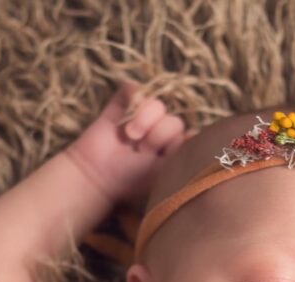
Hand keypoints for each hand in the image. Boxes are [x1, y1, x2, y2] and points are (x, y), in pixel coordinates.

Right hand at [65, 80, 197, 207]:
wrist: (98, 174)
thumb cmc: (131, 179)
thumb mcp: (164, 172)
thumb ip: (183, 153)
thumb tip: (197, 133)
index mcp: (173, 146)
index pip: (188, 135)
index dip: (174, 147)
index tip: (159, 161)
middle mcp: (162, 128)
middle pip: (174, 121)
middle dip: (157, 138)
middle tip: (140, 153)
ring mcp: (144, 113)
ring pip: (157, 105)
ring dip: (143, 123)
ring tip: (130, 139)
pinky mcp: (124, 100)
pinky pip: (135, 89)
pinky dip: (131, 102)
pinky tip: (121, 121)